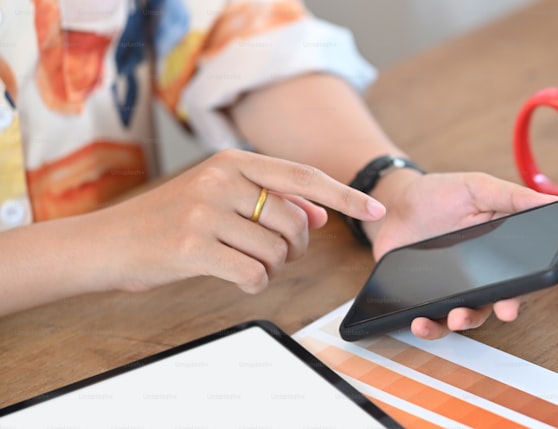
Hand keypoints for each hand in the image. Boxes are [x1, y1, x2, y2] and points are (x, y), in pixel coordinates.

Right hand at [93, 149, 384, 293]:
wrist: (107, 243)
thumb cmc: (170, 221)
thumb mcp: (220, 196)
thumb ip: (271, 199)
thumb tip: (321, 213)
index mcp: (233, 162)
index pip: (304, 177)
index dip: (345, 195)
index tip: (377, 209)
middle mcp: (222, 180)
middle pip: (296, 223)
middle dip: (294, 247)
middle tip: (267, 251)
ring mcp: (206, 212)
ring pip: (278, 252)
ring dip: (270, 266)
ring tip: (238, 259)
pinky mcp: (193, 247)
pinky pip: (255, 275)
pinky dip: (253, 283)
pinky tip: (231, 275)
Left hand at [366, 171, 557, 339]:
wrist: (394, 206)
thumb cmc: (439, 194)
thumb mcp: (476, 187)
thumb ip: (511, 197)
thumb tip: (554, 200)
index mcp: (507, 241)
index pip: (544, 252)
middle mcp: (491, 269)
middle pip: (512, 293)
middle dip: (513, 305)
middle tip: (509, 309)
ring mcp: (464, 286)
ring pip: (477, 314)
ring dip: (469, 321)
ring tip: (457, 316)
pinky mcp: (435, 298)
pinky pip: (439, 321)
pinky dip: (432, 327)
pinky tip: (422, 322)